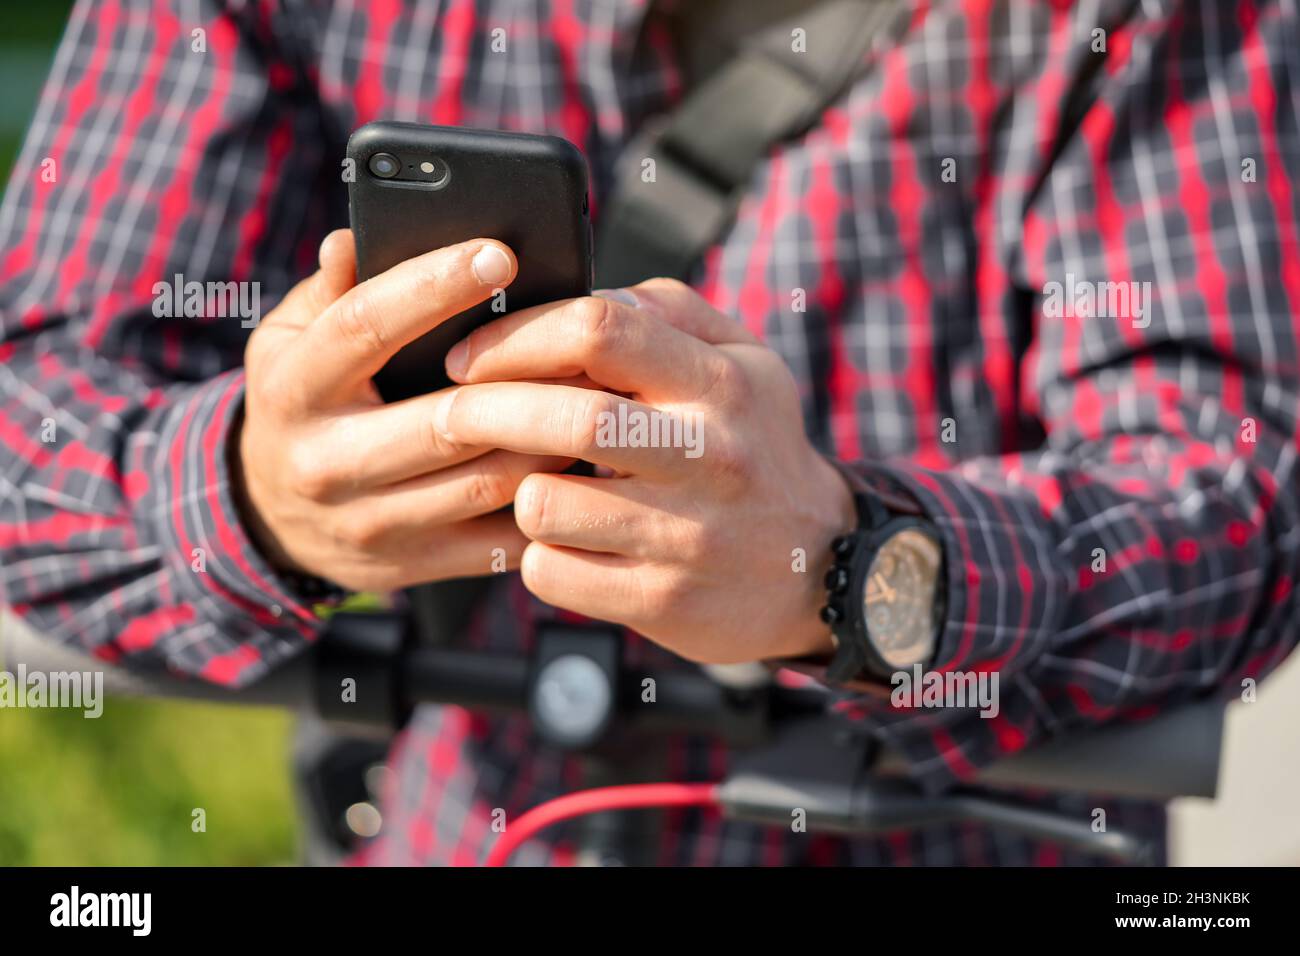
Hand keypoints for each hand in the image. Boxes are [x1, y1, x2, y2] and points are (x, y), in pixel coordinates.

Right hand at [232, 230, 572, 592]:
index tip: (499, 255)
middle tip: (584, 339)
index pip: (365, 328)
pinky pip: (499, 536)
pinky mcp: (413, 565)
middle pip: (445, 420)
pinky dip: (548, 499)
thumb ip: (329, 292)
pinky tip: (581, 462)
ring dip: (550, 440)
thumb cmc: (302, 405)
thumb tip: (353, 240)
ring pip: (485, 481)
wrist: (272, 520)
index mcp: (294, 391)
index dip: (434, 287)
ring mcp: (371, 522)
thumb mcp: (289, 341)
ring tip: (595, 395)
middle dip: (524, 380)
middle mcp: (327, 463)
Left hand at [435, 279, 855, 662]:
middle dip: (483, 411)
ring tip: (538, 487)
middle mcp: (710, 457)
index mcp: (721, 384)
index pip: (601, 329)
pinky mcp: (662, 601)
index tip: (470, 356)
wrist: (822, 569)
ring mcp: (687, 536)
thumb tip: (576, 294)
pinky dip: (539, 555)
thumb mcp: (745, 363)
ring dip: (517, 492)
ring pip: (544, 504)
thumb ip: (667, 314)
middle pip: (566, 417)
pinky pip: (551, 572)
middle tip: (448, 415)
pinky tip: (568, 543)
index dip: (517, 335)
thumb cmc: (758, 450)